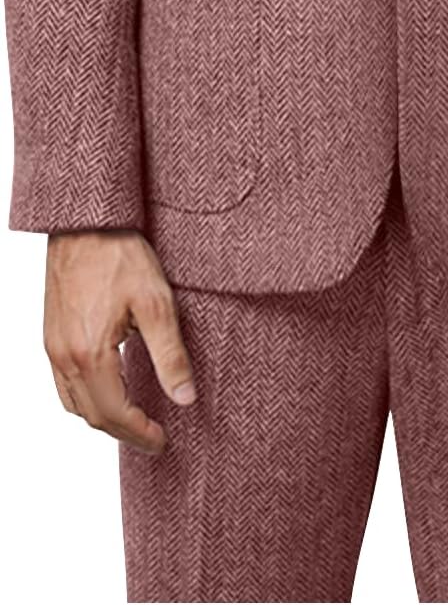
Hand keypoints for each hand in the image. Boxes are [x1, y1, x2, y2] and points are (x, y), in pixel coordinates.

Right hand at [44, 228, 195, 453]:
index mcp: (90, 353)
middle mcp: (64, 355)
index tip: (163, 440)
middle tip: (154, 436)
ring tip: (135, 418)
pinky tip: (107, 390)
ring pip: (73, 403)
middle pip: (92, 415)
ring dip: (103, 418)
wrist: (86, 221)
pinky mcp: (50, 334)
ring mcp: (53, 346)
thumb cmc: (120, 254)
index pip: (114, 413)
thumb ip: (170, 355)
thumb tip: (184, 398)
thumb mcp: (156, 303)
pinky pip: (63, 383)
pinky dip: (85, 398)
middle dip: (124, 432)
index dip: (140, 433)